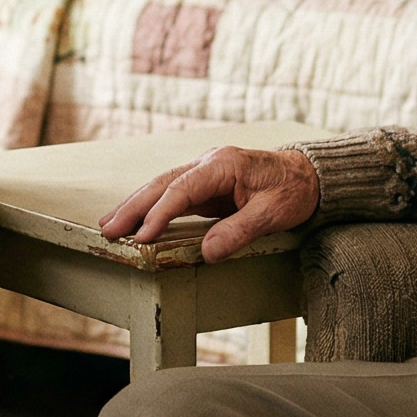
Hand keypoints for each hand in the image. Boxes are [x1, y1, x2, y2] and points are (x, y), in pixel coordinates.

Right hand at [97, 146, 319, 262]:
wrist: (308, 175)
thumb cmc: (293, 191)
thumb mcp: (273, 214)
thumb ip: (239, 231)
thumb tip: (207, 252)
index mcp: (223, 165)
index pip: (182, 189)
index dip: (160, 213)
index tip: (142, 235)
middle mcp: (208, 163)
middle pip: (162, 184)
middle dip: (133, 207)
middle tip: (108, 229)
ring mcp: (205, 172)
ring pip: (162, 187)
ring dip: (136, 206)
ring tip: (110, 224)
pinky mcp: (206, 184)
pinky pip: (173, 194)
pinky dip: (152, 207)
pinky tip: (136, 220)